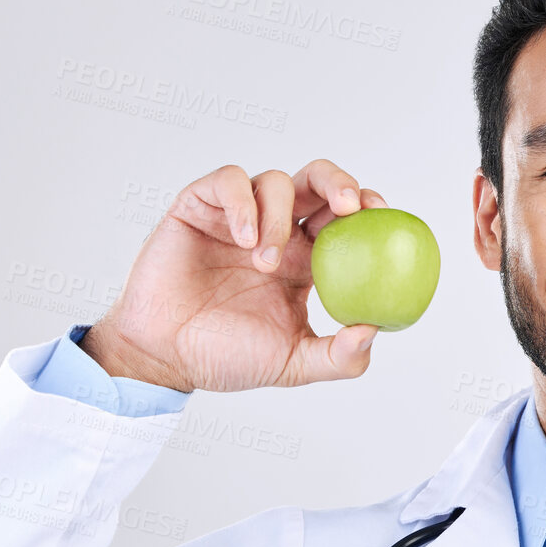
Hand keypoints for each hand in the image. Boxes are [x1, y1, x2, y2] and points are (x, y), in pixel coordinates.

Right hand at [81, 159, 387, 392]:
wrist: (165, 356)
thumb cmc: (226, 357)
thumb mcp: (293, 364)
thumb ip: (339, 357)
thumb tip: (374, 330)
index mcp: (305, 262)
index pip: (343, 220)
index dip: (365, 207)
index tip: (380, 215)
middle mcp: (276, 231)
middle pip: (316, 183)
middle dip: (338, 182)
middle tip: (348, 206)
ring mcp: (238, 217)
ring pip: (274, 182)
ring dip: (280, 217)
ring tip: (265, 262)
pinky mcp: (200, 208)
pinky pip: (228, 182)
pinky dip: (243, 203)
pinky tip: (243, 237)